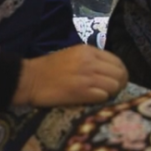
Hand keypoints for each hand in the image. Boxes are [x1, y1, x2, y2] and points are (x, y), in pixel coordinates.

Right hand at [13, 44, 127, 106]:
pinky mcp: (81, 91)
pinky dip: (102, 99)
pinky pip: (103, 96)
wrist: (30, 79)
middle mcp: (90, 62)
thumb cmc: (50, 68)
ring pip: (114, 85)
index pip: (117, 61)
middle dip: (119, 83)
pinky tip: (93, 99)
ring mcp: (87, 76)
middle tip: (113, 91)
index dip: (120, 72)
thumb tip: (109, 70)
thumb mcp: (73, 55)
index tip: (117, 80)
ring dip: (111, 92)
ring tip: (102, 96)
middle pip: (119, 74)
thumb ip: (91, 59)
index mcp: (89, 51)